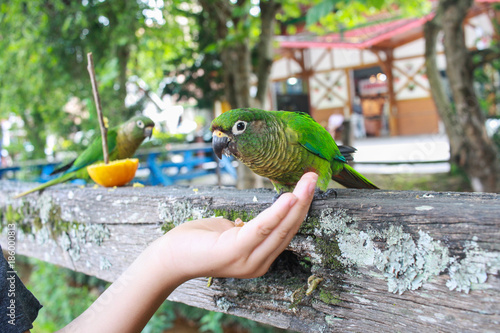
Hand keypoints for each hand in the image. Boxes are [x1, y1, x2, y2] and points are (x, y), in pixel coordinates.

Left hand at [159, 172, 317, 280]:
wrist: (170, 257)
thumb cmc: (197, 242)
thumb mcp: (230, 234)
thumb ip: (248, 230)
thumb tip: (258, 222)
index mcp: (259, 258)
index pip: (286, 232)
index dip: (300, 209)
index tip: (309, 187)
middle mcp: (259, 263)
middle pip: (288, 229)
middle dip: (305, 201)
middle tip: (315, 177)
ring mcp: (248, 261)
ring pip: (280, 227)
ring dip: (297, 202)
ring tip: (308, 181)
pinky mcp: (236, 251)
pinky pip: (262, 227)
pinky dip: (277, 211)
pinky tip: (289, 197)